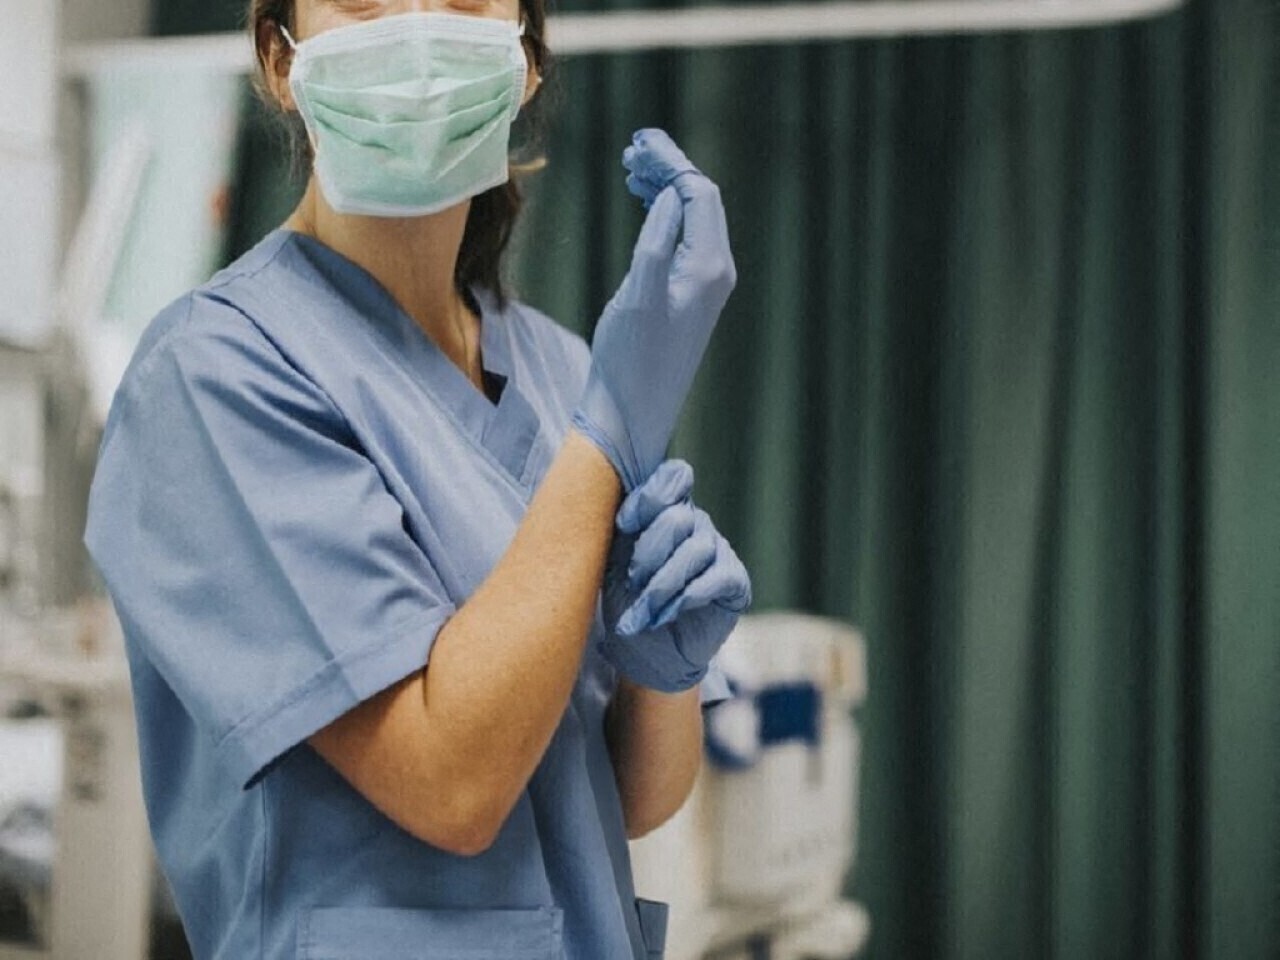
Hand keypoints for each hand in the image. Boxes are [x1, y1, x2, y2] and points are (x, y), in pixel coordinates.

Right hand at [572, 129, 736, 490]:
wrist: (631, 414)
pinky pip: (683, 240)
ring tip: (630, 170)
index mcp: (709, 268)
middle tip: (631, 150)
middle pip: (700, 201)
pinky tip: (642, 206)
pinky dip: (663, 215)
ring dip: (664, 189)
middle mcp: (715, 274)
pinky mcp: (688, 298)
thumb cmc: (629, 360)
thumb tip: (670, 196)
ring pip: (692, 219)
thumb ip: (657, 241)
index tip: (637, 143)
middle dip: (668, 170)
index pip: (700, 194)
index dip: (671, 163)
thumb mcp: (638, 295)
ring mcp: (704, 287)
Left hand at [599, 460, 751, 692]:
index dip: (649, 496)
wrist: (644, 654)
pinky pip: (716, 577)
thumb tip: (616, 503)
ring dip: (661, 584)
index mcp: (667, 510)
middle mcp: (697, 523)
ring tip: (642, 612)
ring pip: (695, 549)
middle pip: (678, 517)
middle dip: (648, 552)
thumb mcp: (613, 561)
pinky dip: (685, 597)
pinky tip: (665, 615)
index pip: (674, 477)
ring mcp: (718, 550)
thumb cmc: (626, 602)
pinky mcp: (734, 582)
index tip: (623, 525)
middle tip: (631, 583)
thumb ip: (622, 529)